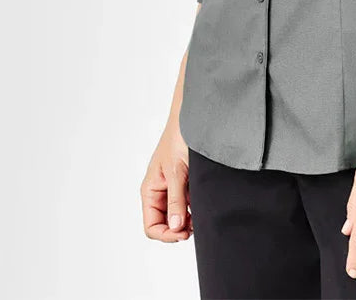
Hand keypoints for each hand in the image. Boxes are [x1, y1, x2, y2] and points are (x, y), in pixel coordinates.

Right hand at [140, 121, 192, 242]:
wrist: (194, 119)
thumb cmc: (178, 139)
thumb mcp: (177, 171)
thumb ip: (176, 199)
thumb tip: (175, 226)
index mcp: (151, 191)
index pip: (151, 226)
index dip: (166, 234)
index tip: (184, 233)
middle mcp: (160, 193)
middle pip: (165, 225)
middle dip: (179, 229)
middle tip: (196, 225)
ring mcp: (174, 189)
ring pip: (178, 216)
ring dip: (189, 220)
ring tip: (201, 214)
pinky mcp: (187, 184)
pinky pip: (189, 205)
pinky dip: (196, 209)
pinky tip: (205, 204)